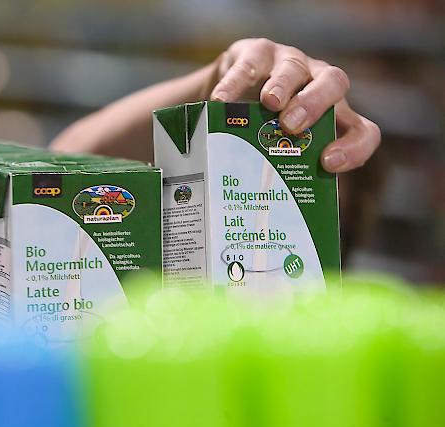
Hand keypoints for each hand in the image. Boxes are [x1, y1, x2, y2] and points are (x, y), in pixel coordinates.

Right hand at [209, 38, 380, 172]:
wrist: (230, 95)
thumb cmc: (258, 134)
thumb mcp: (275, 153)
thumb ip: (281, 174)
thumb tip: (269, 217)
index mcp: (332, 116)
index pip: (362, 130)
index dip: (354, 147)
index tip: (328, 164)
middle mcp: (317, 84)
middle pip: (334, 84)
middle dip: (316, 105)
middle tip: (293, 127)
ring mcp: (288, 64)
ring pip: (294, 68)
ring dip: (285, 86)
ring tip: (268, 103)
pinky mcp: (256, 52)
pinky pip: (250, 64)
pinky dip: (236, 83)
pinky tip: (221, 101)